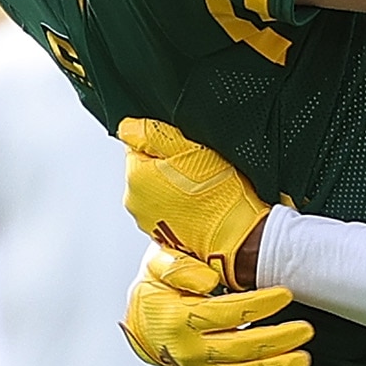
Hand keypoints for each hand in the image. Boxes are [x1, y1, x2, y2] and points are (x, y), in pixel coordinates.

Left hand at [121, 119, 270, 288]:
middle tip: (196, 170)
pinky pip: (166, 212)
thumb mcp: (189, 148)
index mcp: (135, 175)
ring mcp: (146, 222)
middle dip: (167, 166)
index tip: (186, 152)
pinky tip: (199, 207)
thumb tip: (127, 128)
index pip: (138, 145)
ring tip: (200, 190)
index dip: (164, 144)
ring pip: (156, 191)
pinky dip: (179, 207)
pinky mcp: (161, 237)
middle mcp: (134, 201)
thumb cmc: (218, 193)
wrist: (237, 237)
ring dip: (173, 186)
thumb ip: (151, 133)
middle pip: (146, 169)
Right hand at [122, 244, 312, 365]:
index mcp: (179, 319)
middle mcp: (190, 349)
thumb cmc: (155, 291)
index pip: (227, 313)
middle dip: (278, 339)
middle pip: (241, 348)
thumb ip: (179, 267)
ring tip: (304, 358)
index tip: (285, 295)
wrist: (141, 324)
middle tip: (305, 329)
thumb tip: (208, 279)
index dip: (259, 305)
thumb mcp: (157, 266)